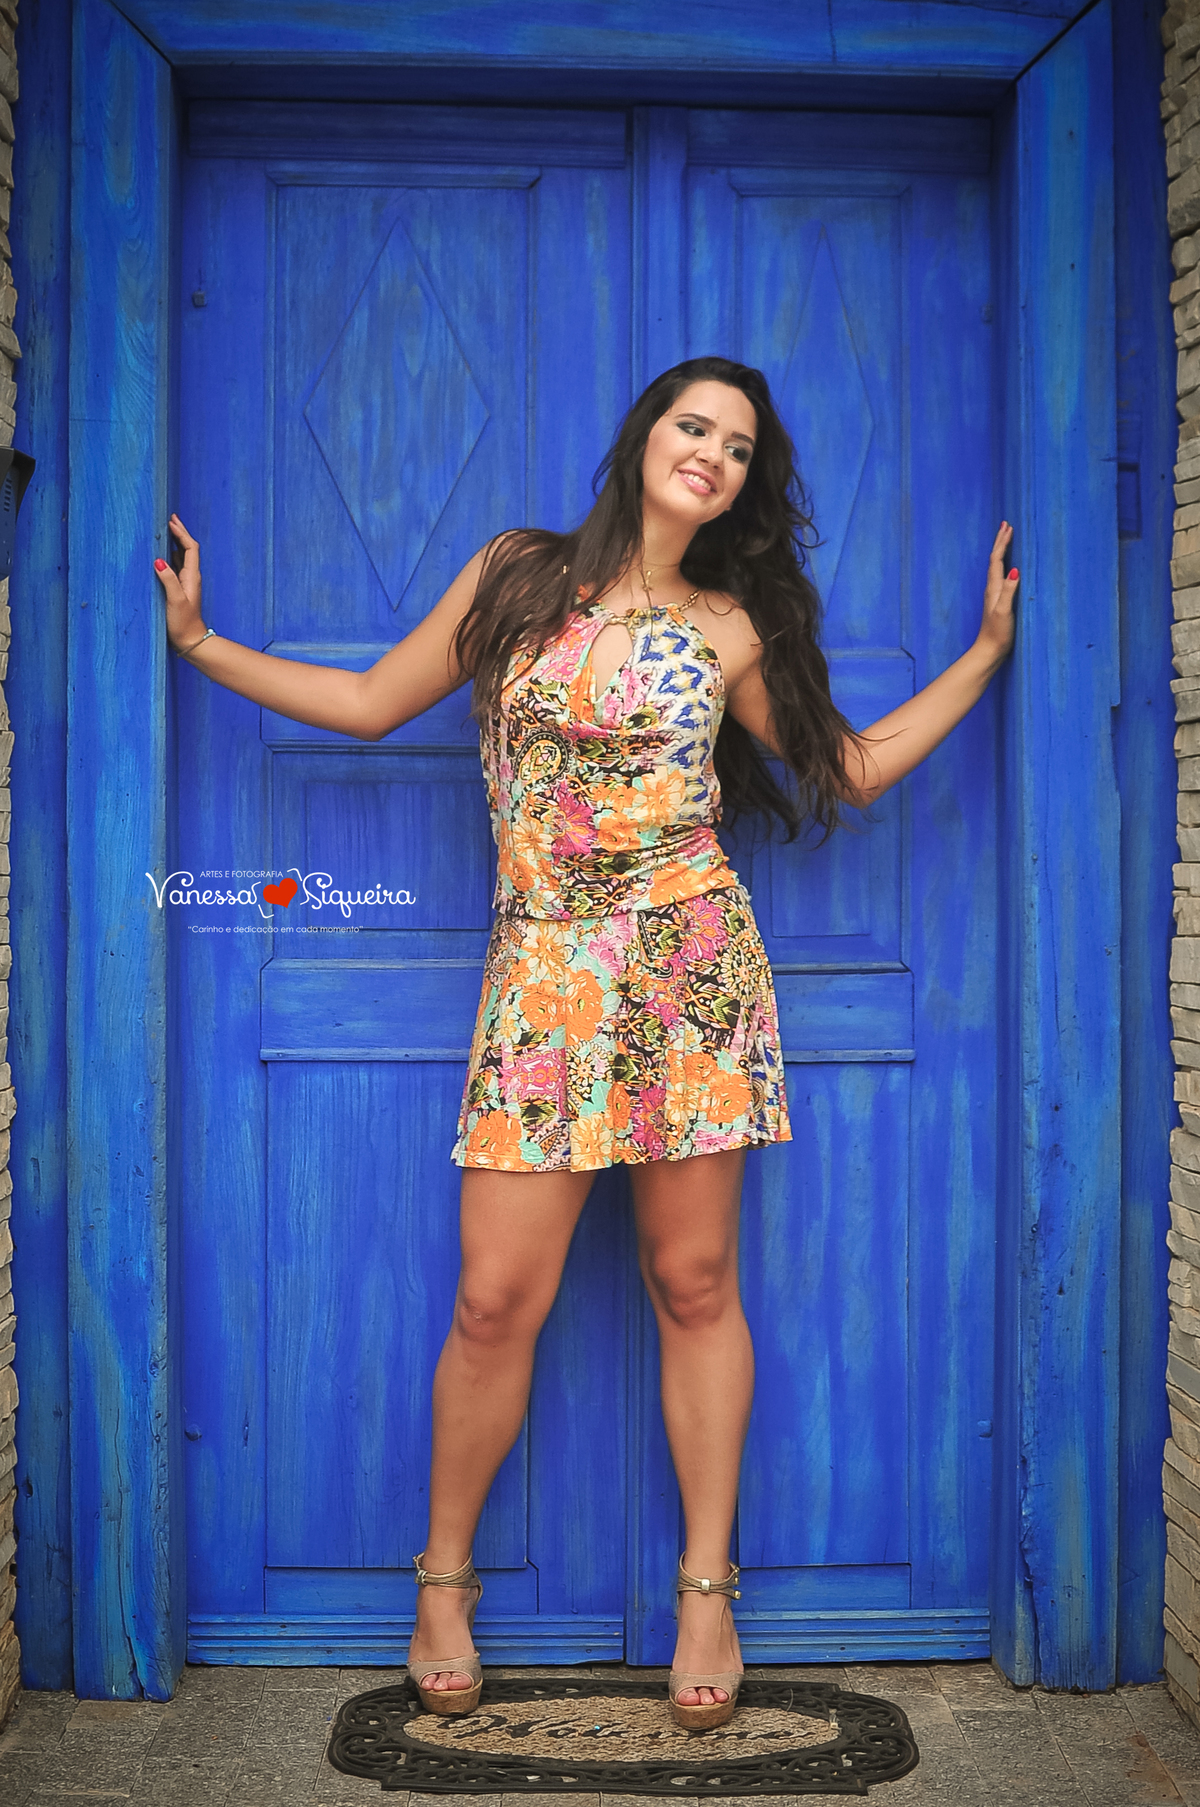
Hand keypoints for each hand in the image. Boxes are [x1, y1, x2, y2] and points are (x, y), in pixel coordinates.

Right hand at [153, 514, 205, 651]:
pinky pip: (174, 567)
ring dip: (174, 542)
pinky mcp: (178, 590)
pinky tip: (161, 555)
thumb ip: (168, 579)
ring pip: (180, 556)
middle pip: (187, 548)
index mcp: (192, 576)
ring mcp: (185, 583)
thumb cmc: (184, 623)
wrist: (190, 641)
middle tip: (170, 518)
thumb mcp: (175, 600)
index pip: (190, 548)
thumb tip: (158, 559)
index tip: (171, 521)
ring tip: (165, 531)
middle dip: (179, 533)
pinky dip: (168, 556)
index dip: (182, 533)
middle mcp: (190, 577)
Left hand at [977, 521, 1018, 667]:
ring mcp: (995, 594)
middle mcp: (992, 588)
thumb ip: (1009, 591)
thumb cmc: (998, 633)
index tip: (1008, 527)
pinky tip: (1009, 566)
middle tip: (1005, 524)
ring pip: (997, 566)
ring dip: (1001, 550)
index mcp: (994, 588)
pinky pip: (1001, 575)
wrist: (989, 650)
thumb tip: (1015, 570)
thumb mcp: (1004, 611)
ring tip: (1006, 538)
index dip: (1002, 543)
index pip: (997, 560)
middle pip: (995, 559)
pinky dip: (1005, 564)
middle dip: (1000, 541)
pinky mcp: (999, 601)